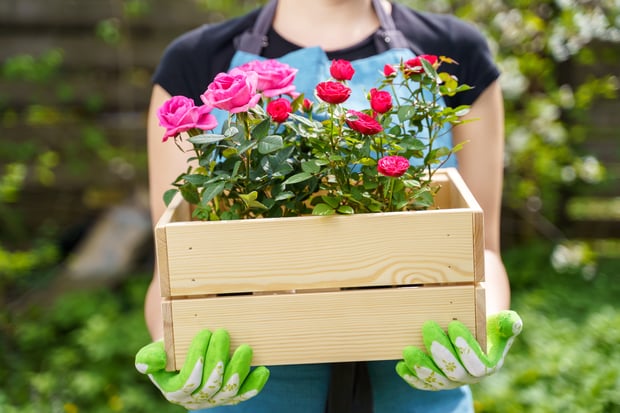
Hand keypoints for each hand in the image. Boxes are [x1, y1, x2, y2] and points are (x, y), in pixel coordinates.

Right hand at [135, 329, 269, 408]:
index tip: (204, 333)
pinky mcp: (230, 395)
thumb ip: (149, 357)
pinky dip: (254, 384)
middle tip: (223, 333)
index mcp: (174, 391)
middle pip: (210, 384)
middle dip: (218, 358)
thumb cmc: (169, 349)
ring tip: (245, 348)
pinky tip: (263, 371)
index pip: (187, 380)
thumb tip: (151, 363)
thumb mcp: (154, 351)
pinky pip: (244, 394)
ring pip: (229, 390)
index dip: (197, 358)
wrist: (184, 353)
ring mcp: (215, 399)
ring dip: (238, 369)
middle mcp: (195, 399)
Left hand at [396, 310, 521, 389]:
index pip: (476, 362)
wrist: (472, 335)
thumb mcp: (501, 323)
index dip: (465, 345)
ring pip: (436, 380)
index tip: (453, 323)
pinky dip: (412, 377)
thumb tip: (513, 323)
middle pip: (454, 371)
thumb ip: (508, 323)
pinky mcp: (436, 381)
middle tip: (427, 326)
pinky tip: (400, 367)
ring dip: (421, 367)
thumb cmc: (486, 327)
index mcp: (488, 366)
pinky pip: (424, 384)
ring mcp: (451, 381)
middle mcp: (469, 378)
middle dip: (439, 350)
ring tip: (408, 351)